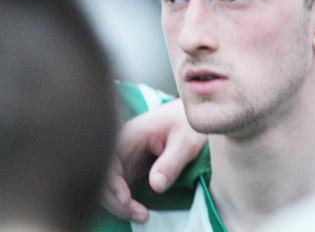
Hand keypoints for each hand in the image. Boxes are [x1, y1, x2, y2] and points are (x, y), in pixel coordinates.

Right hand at [101, 98, 206, 222]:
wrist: (192, 117)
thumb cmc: (189, 124)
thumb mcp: (186, 142)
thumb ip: (171, 162)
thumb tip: (156, 186)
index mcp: (131, 133)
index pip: (108, 160)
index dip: (111, 182)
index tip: (126, 200)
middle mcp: (122, 144)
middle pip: (103, 175)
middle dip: (115, 199)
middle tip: (140, 215)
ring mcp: (125, 155)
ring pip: (109, 183)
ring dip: (119, 203)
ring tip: (142, 216)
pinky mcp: (131, 165)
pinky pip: (119, 184)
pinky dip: (125, 200)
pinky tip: (139, 210)